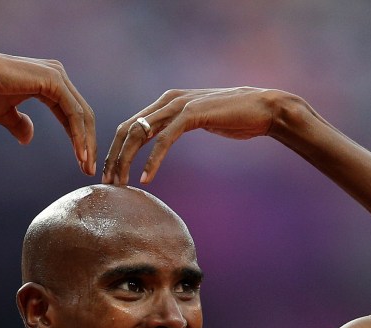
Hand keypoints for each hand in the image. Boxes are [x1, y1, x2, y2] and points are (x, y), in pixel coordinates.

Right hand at [0, 52, 96, 174]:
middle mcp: (57, 75)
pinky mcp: (54, 80)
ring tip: (85, 166)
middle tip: (88, 169)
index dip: (78, 139)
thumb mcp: (5, 114)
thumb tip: (28, 138)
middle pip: (82, 114)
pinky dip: (78, 135)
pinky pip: (73, 113)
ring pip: (82, 115)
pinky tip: (79, 154)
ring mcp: (57, 75)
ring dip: (86, 143)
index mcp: (49, 82)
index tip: (82, 162)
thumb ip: (20, 125)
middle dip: (88, 143)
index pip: (72, 114)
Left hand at [101, 87, 282, 184]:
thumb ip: (176, 127)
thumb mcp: (197, 122)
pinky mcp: (192, 114)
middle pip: (127, 129)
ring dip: (126, 161)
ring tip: (120, 184)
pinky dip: (152, 160)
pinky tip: (146, 178)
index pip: (129, 126)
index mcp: (165, 102)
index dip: (115, 151)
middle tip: (107, 183)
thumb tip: (159, 141)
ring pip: (140, 133)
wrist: (263, 108)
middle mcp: (168, 100)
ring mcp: (179, 105)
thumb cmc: (234, 118)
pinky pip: (164, 140)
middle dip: (114, 158)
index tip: (110, 174)